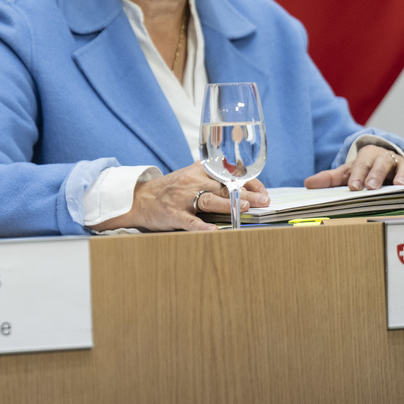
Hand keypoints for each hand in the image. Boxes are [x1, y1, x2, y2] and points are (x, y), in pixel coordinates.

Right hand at [93, 163, 269, 232]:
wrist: (139, 198)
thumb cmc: (172, 190)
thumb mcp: (192, 177)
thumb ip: (215, 180)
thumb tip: (247, 190)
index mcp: (199, 170)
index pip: (229, 173)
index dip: (249, 182)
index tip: (263, 192)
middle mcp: (192, 181)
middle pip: (222, 186)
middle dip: (245, 193)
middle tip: (263, 201)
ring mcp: (182, 198)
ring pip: (208, 200)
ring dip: (227, 204)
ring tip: (244, 208)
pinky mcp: (173, 214)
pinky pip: (189, 221)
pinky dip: (201, 227)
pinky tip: (213, 233)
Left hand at [303, 145, 403, 190]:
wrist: (387, 165)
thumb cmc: (366, 171)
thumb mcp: (348, 173)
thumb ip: (329, 178)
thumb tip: (308, 184)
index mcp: (367, 156)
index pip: (361, 163)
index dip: (357, 174)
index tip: (353, 187)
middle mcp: (385, 158)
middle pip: (381, 163)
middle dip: (376, 174)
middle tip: (372, 186)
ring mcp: (402, 164)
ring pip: (403, 167)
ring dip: (401, 175)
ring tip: (398, 186)